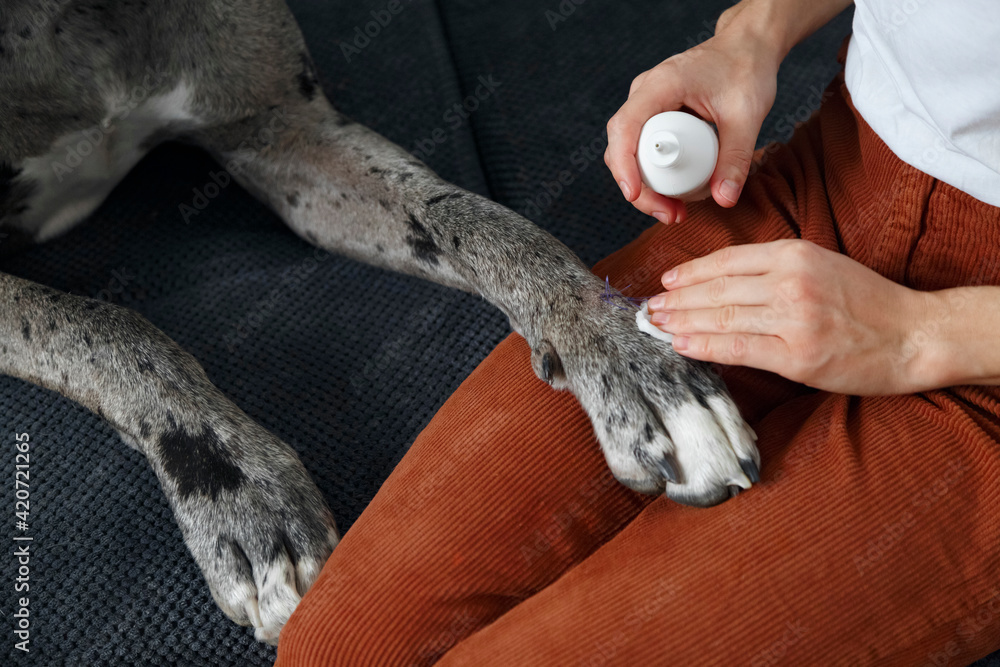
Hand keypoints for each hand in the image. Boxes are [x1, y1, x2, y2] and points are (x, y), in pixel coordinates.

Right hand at [605, 10, 780, 222]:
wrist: (748, 48)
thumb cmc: (746, 69)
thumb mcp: (747, 114)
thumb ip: (736, 157)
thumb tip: (725, 199)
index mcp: (661, 85)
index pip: (625, 127)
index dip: (624, 164)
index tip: (634, 194)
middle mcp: (645, 93)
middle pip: (622, 147)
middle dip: (639, 187)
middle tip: (669, 214)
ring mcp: (647, 105)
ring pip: (629, 152)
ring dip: (646, 186)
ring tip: (675, 211)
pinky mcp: (654, 116)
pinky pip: (643, 149)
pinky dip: (655, 175)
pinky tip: (676, 193)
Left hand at [646, 240, 931, 395]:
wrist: (913, 336)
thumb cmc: (867, 303)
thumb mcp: (822, 265)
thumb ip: (776, 268)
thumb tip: (721, 282)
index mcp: (795, 254)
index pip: (727, 261)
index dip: (690, 273)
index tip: (666, 282)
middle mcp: (791, 282)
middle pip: (717, 290)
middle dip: (677, 300)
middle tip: (649, 309)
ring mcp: (794, 319)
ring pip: (721, 318)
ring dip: (682, 323)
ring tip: (657, 326)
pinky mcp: (797, 355)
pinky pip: (738, 349)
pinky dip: (705, 346)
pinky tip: (682, 346)